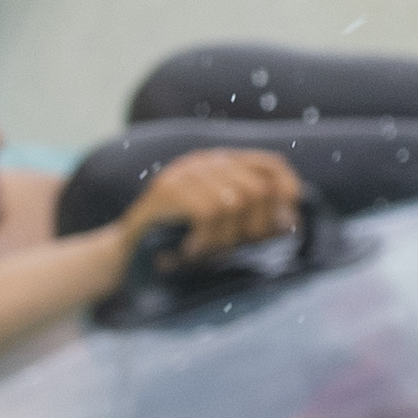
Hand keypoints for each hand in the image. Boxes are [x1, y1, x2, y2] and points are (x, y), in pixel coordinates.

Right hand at [111, 142, 307, 296]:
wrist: (127, 256)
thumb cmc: (181, 246)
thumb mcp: (226, 233)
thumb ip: (255, 224)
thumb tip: (290, 222)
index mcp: (223, 166)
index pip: (271, 164)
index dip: (287, 190)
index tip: (286, 224)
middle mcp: (205, 161)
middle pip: (257, 187)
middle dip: (254, 227)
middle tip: (233, 249)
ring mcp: (184, 172)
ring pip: (234, 201)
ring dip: (225, 238)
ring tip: (206, 251)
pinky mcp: (166, 189)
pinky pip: (209, 211)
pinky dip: (206, 238)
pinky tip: (191, 250)